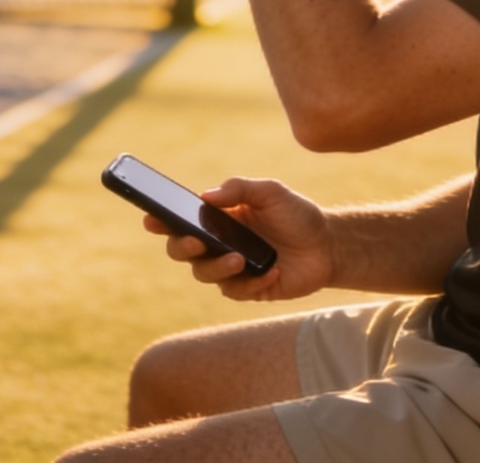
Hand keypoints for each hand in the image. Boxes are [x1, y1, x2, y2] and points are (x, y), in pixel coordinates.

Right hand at [144, 177, 333, 300]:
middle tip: (198, 243)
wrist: (327, 245)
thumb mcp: (271, 192)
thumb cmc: (295, 215)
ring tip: (240, 259)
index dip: (161, 221)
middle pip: (182, 251)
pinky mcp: (248, 289)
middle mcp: (218, 244)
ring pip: (204, 275)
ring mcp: (231, 268)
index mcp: (218, 219)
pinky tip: (272, 272)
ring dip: (217, 268)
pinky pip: (236, 291)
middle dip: (183, 248)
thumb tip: (205, 196)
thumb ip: (239, 189)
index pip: (181, 221)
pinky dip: (253, 282)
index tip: (151, 219)